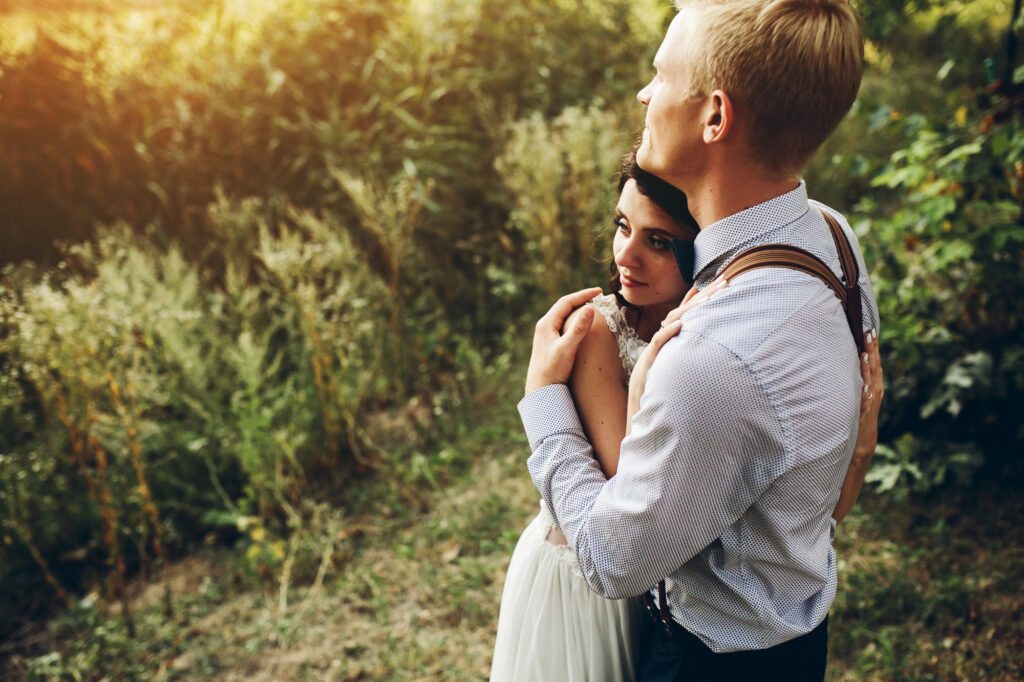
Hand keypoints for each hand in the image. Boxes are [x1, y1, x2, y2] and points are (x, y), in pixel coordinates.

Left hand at [525, 287, 602, 394]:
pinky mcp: (549, 343)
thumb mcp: (567, 348)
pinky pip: (563, 325)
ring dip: (578, 309)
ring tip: (593, 306)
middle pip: (564, 306)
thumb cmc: (552, 370)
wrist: (540, 390)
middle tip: (598, 296)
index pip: (566, 302)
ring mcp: (546, 335)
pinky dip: (575, 320)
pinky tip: (582, 325)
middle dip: (581, 299)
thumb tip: (589, 308)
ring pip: (563, 315)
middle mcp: (544, 326)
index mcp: (546, 324)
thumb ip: (578, 329)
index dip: (583, 295)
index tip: (599, 291)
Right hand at [625, 277, 727, 431]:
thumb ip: (686, 357)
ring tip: (709, 297)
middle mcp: (661, 345)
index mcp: (669, 344)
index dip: (698, 299)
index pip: (685, 315)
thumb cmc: (658, 398)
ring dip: (690, 310)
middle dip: (704, 296)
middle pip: (682, 314)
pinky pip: (657, 346)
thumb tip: (706, 349)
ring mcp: (654, 354)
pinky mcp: (647, 365)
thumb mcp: (674, 374)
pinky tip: (680, 326)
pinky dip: (668, 334)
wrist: (639, 418)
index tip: (717, 284)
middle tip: (726, 281)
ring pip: (671, 325)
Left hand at [833, 329, 883, 522]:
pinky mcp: (863, 445)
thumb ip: (826, 421)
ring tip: (868, 348)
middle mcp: (867, 425)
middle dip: (872, 358)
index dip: (867, 362)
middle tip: (868, 331)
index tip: (863, 337)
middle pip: (873, 385)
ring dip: (872, 372)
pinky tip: (867, 382)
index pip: (866, 384)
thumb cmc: (824, 471)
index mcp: (860, 422)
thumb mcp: (828, 441)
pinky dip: (869, 398)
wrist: (835, 504)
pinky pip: (867, 417)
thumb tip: (808, 398)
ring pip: (874, 398)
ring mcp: (867, 435)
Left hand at [855, 330, 882, 462]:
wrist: (862, 441)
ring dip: (868, 367)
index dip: (872, 346)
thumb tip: (850, 359)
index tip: (869, 329)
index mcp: (873, 383)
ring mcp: (871, 401)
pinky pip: (865, 401)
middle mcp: (874, 390)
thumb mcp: (858, 393)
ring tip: (865, 352)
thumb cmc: (858, 413)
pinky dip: (865, 392)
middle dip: (872, 350)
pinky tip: (863, 384)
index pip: (873, 361)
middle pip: (874, 366)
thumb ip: (856, 377)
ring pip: (871, 380)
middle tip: (868, 332)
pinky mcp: (864, 413)